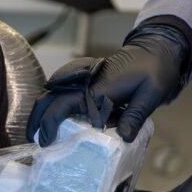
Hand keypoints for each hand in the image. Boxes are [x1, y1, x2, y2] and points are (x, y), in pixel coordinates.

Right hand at [28, 31, 185, 145]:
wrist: (158, 49)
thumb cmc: (157, 70)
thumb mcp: (152, 93)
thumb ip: (135, 115)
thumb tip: (123, 137)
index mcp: (97, 90)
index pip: (62, 107)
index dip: (49, 126)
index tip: (45, 143)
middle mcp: (85, 84)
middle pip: (48, 99)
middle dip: (36, 119)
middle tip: (32, 139)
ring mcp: (84, 81)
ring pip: (52, 95)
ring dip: (42, 113)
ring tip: (38, 132)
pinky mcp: (88, 83)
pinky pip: (63, 93)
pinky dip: (54, 106)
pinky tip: (54, 120)